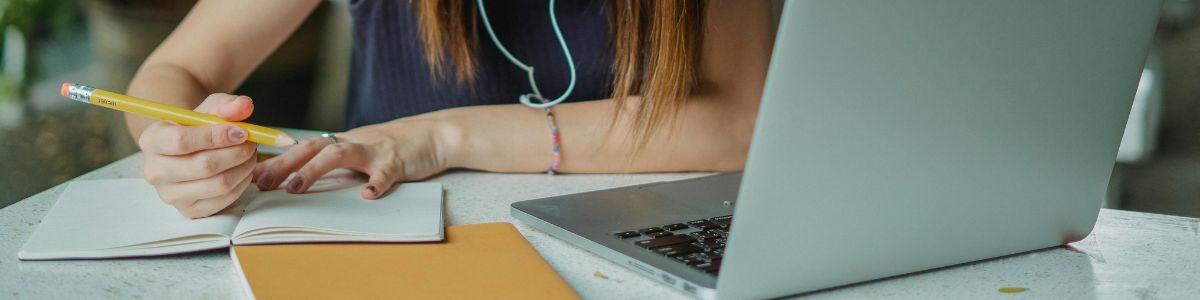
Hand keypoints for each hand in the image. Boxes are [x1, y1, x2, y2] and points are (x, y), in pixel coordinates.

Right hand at [139, 94, 256, 218]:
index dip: (217, 136)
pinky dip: (242, 184)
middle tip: (252, 143)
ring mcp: (170, 194)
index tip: (242, 131)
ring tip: (250, 155)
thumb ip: (226, 105)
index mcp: (151, 140)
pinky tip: (244, 170)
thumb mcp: (209, 110)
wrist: (188, 150)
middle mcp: (155, 170)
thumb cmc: (198, 127)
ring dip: (244, 168)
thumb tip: (245, 105)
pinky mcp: (189, 210)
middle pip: (203, 165)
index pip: (182, 140)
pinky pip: (224, 200)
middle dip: (237, 153)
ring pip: (218, 184)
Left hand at [253, 116, 450, 198]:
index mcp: (344, 142)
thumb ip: (338, 162)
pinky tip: (368, 196)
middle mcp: (355, 142)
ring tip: (297, 187)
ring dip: (315, 170)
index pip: (304, 148)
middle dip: (285, 164)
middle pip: (313, 148)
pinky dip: (376, 183)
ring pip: (340, 154)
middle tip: (264, 183)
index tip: (255, 176)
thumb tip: (305, 178)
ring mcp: (376, 150)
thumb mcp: (363, 151)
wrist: (436, 134)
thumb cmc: (396, 147)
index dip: (279, 160)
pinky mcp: (399, 161)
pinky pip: (386, 173)